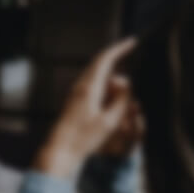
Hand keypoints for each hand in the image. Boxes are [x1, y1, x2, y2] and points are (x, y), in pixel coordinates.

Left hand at [35, 38, 136, 176]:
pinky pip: (95, 93)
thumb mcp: (109, 121)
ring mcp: (75, 94)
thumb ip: (121, 99)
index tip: (133, 42)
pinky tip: (110, 114)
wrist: (60, 151)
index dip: (119, 48)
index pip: (104, 59)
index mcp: (88, 87)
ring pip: (100, 82)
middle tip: (127, 99)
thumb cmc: (84, 138)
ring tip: (118, 116)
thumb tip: (124, 80)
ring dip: (113, 92)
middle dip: (119, 80)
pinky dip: (106, 98)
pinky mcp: (75, 103)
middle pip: (103, 70)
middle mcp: (80, 87)